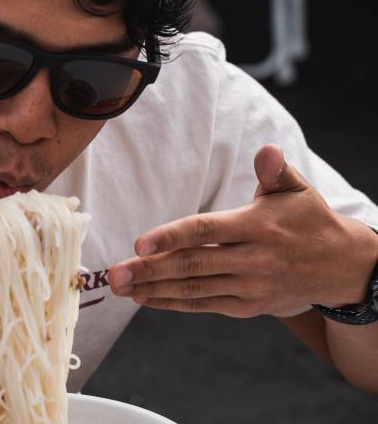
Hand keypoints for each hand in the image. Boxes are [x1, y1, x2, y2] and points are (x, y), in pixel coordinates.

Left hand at [109, 144, 377, 316]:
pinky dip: (173, 303)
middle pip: (192, 264)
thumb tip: (266, 150)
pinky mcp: (248, 305)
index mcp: (258, 226)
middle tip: (114, 272)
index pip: (206, 231)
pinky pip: (204, 305)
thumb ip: (274, 171)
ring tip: (120, 286)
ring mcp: (250, 286)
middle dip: (149, 269)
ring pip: (195, 288)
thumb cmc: (308, 219)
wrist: (341, 266)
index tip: (139, 242)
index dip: (171, 236)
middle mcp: (253, 259)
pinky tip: (145, 298)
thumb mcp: (296, 190)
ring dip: (154, 288)